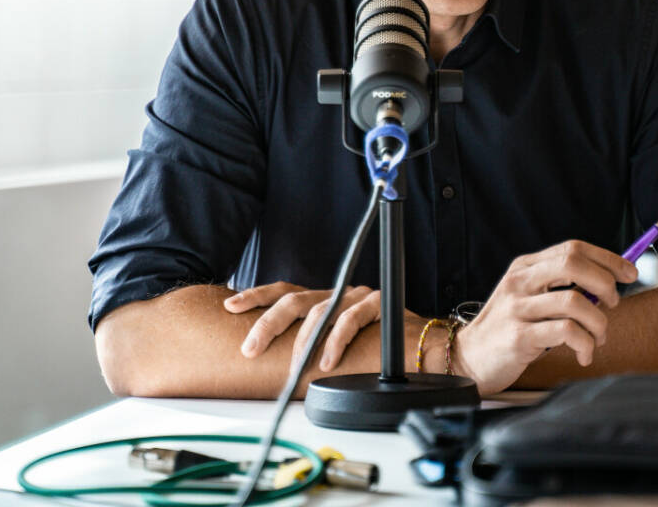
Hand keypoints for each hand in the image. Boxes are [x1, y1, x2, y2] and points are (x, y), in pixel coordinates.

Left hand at [224, 282, 410, 372]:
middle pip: (294, 300)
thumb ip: (313, 347)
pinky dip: (336, 341)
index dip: (257, 296)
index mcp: (325, 299)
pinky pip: (351, 319)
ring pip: (320, 309)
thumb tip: (276, 365)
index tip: (230, 306)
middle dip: (267, 323)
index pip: (285, 292)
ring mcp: (357, 296)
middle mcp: (338, 293)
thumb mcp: (337, 347)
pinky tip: (328, 361)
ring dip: (303, 341)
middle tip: (250, 348)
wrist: (427, 347)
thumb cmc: (380, 350)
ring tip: (295, 365)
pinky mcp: (378, 303)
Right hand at [452, 240, 637, 394]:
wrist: (469, 358)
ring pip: (575, 301)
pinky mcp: (519, 336)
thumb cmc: (509, 329)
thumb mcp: (529, 298)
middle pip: (573, 264)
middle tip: (612, 304)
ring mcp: (518, 308)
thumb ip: (560, 287)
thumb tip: (608, 283)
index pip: (573, 248)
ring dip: (599, 322)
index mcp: (526, 267)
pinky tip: (584, 354)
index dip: (607, 258)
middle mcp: (520, 282)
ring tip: (598, 337)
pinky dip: (585, 344)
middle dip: (605, 283)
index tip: (630, 273)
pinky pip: (566, 332)